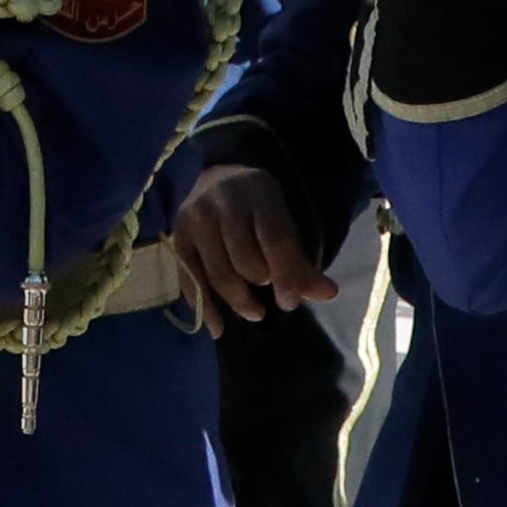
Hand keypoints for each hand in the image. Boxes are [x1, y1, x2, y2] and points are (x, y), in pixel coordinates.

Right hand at [172, 163, 337, 325]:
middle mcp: (224, 201)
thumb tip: (329, 294)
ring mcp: (196, 218)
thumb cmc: (259, 207)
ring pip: (219, 274)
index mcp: (260, 192)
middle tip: (267, 287)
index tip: (290, 304)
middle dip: (261, 282)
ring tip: (255, 310)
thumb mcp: (284, 222)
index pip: (275, 240)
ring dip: (239, 301)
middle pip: (245, 261)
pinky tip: (219, 328)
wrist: (219, 178)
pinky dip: (205, 309)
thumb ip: (302, 261)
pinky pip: (191, 280)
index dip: (285, 276)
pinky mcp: (178, 236)